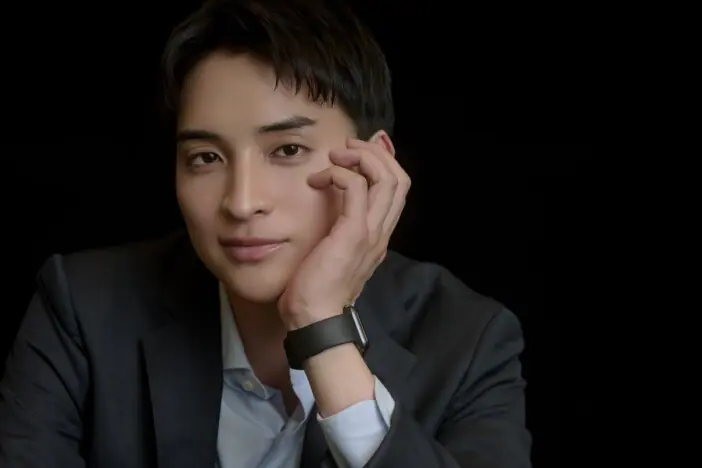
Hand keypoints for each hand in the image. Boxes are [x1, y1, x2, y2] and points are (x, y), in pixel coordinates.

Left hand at [278, 136, 410, 328]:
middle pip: (399, 178)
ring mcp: (371, 232)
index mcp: (379, 235)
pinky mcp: (353, 233)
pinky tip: (319, 179)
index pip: (398, 189)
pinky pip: (356, 188)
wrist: (315, 318)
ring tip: (335, 157)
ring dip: (361, 157)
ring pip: (386, 178)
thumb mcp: (334, 251)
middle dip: (375, 153)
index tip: (357, 152)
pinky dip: (339, 174)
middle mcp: (381, 231)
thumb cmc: (317, 288)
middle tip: (346, 148)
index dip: (384, 162)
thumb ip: (340, 227)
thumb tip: (334, 204)